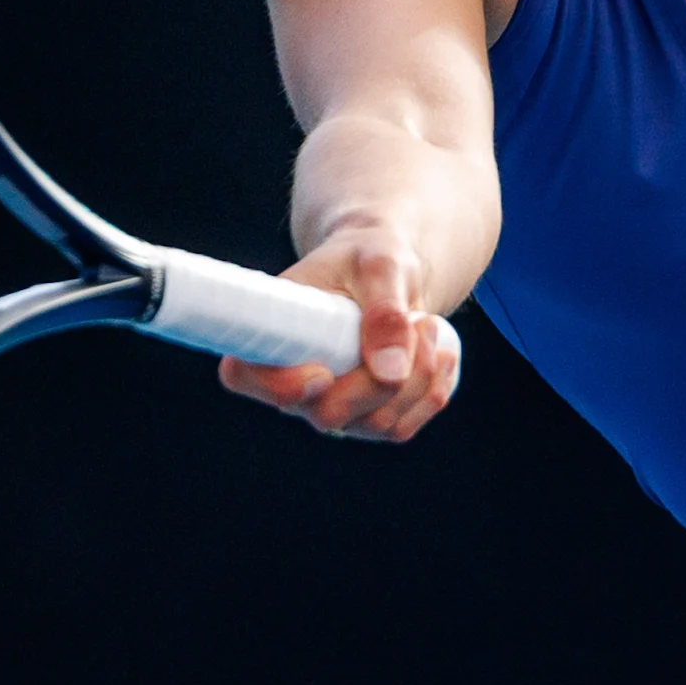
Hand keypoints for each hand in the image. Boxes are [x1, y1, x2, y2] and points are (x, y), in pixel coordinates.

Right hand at [216, 235, 461, 442]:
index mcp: (270, 333)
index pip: (245, 375)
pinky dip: (431, 393)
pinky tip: (440, 355)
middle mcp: (292, 382)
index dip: (278, 385)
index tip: (322, 372)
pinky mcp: (366, 418)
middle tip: (420, 322)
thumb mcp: (381, 264)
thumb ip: (384, 309)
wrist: (389, 273)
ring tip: (429, 324)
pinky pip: (401, 427)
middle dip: (383, 378)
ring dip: (418, 378)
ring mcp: (330, 406)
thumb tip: (389, 372)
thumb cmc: (370, 256)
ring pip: (375, 424)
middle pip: (330, 413)